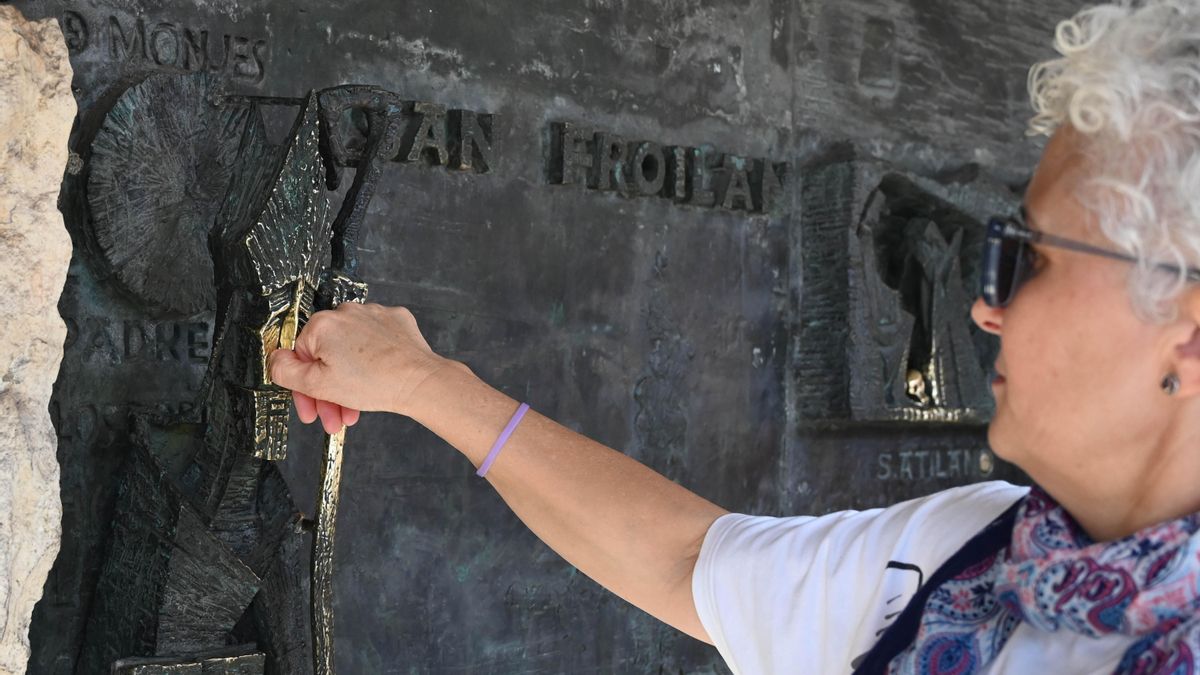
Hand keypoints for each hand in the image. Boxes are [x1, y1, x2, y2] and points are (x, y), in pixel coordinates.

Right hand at [268, 303, 463, 432]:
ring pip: (350, 351)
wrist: (420, 381)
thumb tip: (275, 359)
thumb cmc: (375, 382)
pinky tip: (375, 381)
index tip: (311, 408)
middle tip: (332, 417)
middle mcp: (347, 312)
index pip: (301, 357)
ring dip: (348, 381)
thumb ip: (286, 371)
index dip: (304, 389)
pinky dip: (372, 361)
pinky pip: (374, 342)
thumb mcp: (317, 384)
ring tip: (353, 410)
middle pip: (327, 355)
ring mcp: (374, 314)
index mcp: (323, 324)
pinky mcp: (395, 320)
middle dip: (327, 391)